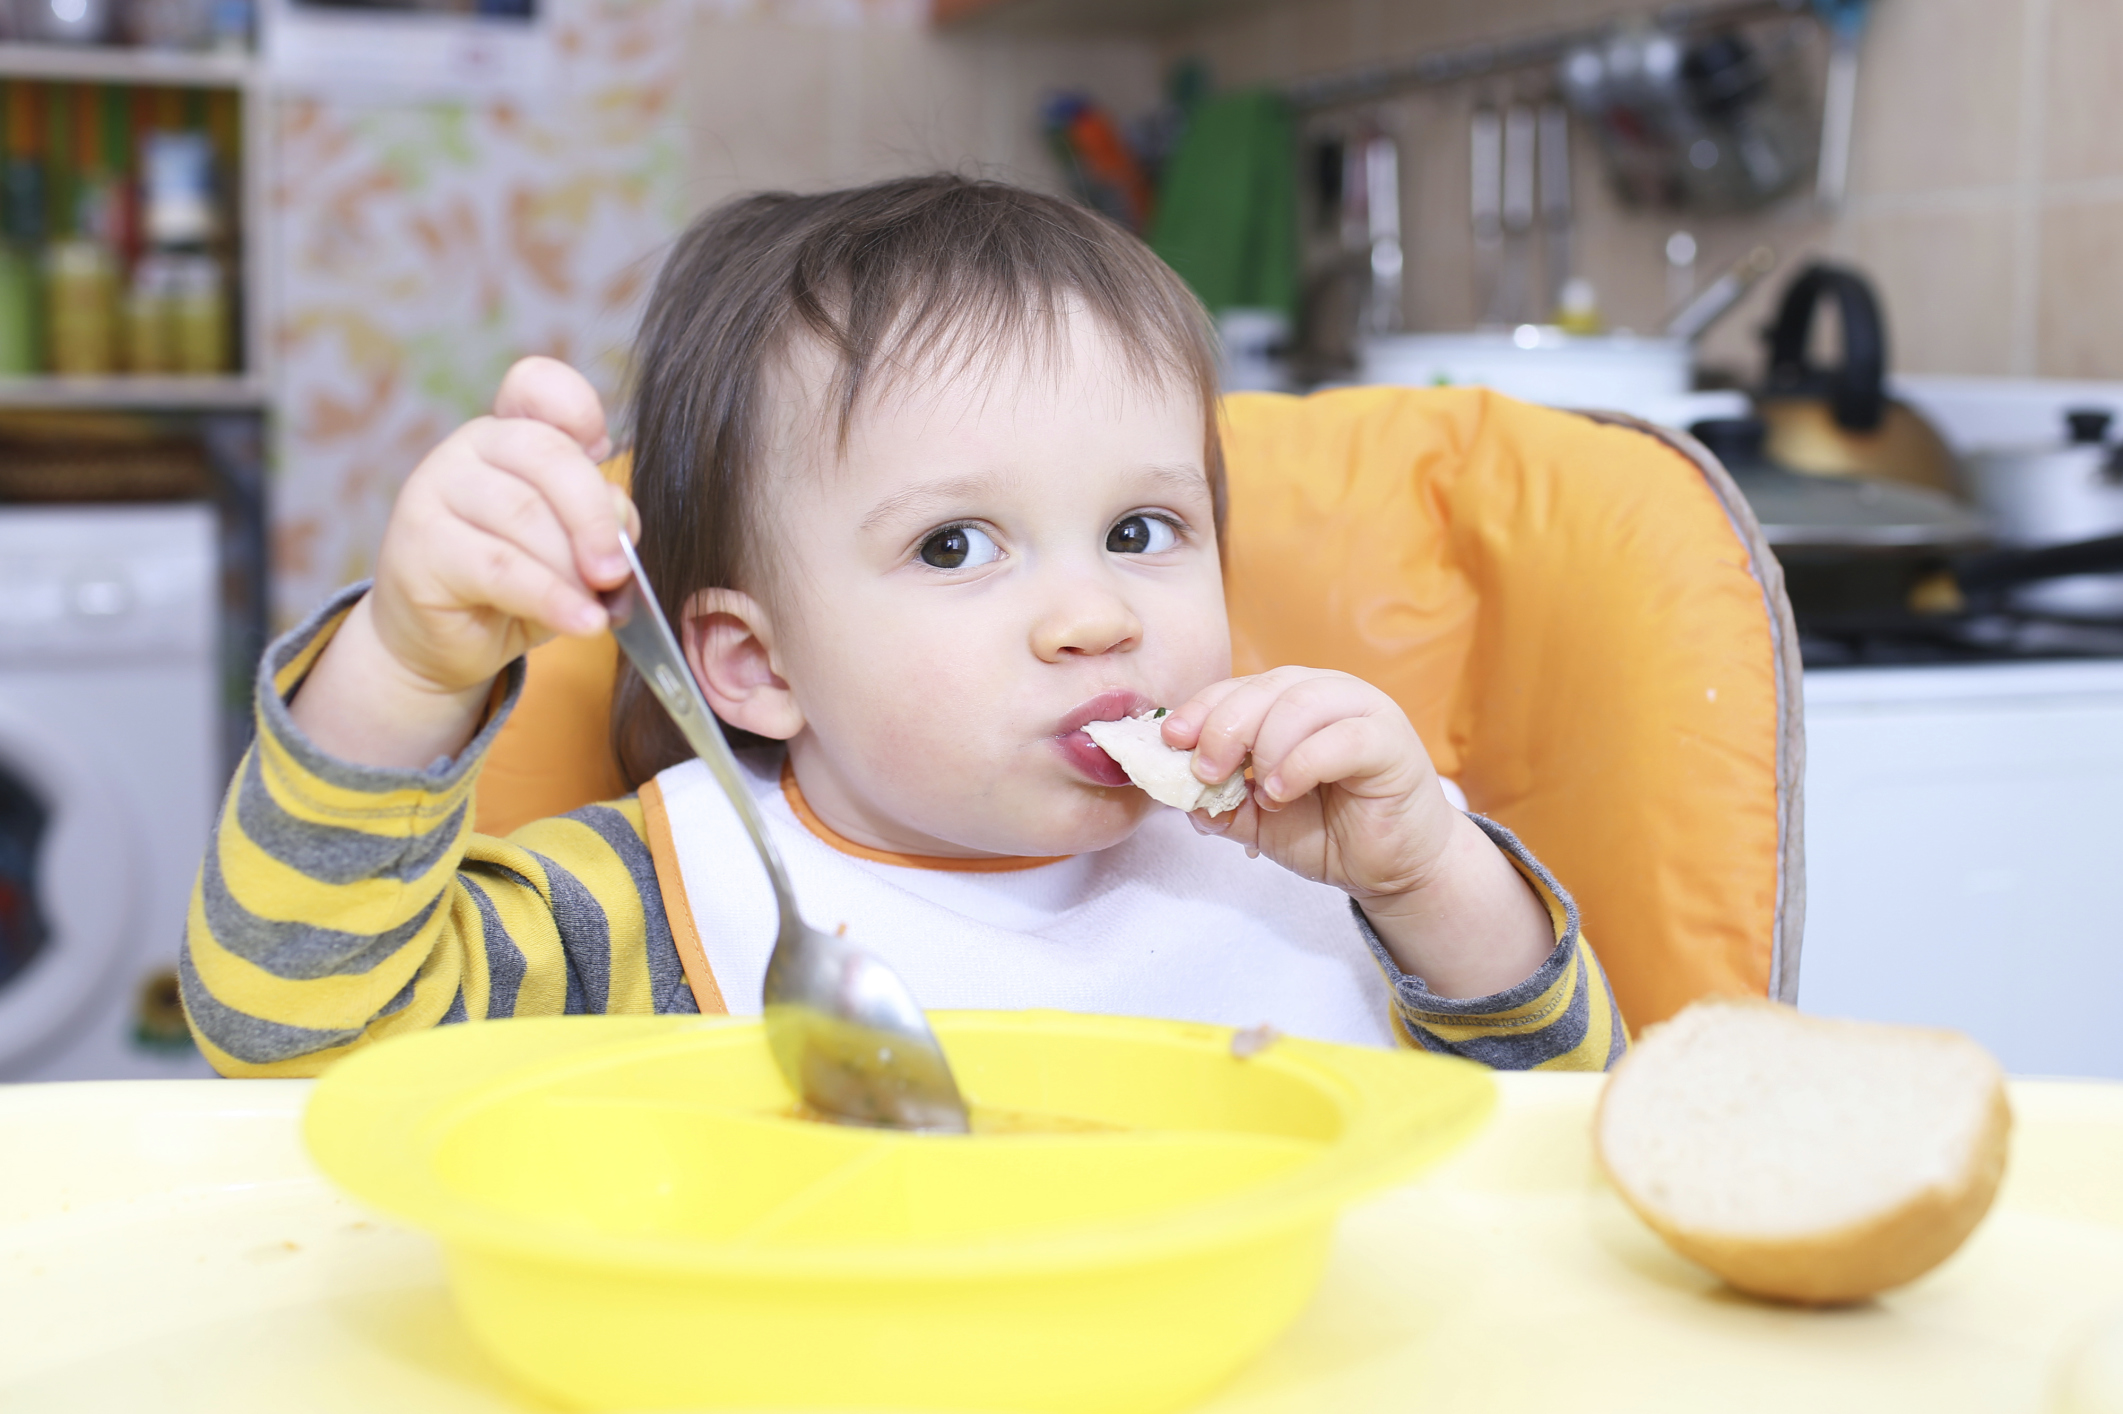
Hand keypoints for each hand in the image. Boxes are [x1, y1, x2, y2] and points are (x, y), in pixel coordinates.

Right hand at [290, 357, 638, 768]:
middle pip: (548, 455)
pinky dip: (552, 598)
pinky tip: (582, 622)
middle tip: (617, 570)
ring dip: (573, 571)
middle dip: (595, 518)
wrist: (445, 641)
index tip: (604, 449)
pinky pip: (501, 567)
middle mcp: (470, 447)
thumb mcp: (572, 547)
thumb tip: (621, 537)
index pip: (537, 386)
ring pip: (526, 517)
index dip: (579, 407)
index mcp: (512, 432)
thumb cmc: (518, 585)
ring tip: (595, 610)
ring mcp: (435, 489)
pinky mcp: (419, 545)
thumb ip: (600, 523)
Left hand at [1161, 667, 1552, 996]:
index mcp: (1290, 701)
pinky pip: (1341, 737)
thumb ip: (1219, 801)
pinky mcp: (1390, 740)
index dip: (1200, 710)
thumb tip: (1174, 792)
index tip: (1171, 741)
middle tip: (1207, 771)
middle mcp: (1326, 693)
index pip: (1237, 689)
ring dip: (1265, 747)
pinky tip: (1284, 792)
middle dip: (1224, 727)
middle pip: (1264, 688)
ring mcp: (1362, 710)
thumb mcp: (1257, 818)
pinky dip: (1301, 764)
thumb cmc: (1328, 831)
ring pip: (1300, 702)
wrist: (1391, 867)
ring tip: (1259, 792)